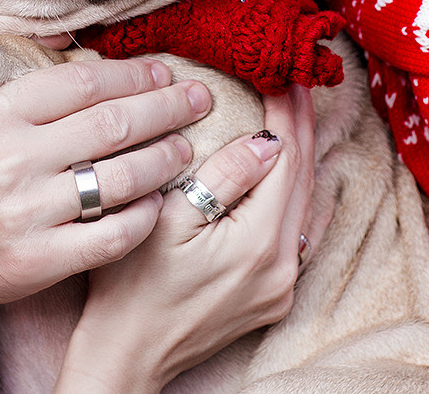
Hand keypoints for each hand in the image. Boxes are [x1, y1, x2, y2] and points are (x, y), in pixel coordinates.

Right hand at [0, 57, 211, 383]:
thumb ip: (14, 78)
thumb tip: (75, 41)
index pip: (83, 83)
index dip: (134, 76)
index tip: (164, 73)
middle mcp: (11, 159)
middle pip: (113, 125)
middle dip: (167, 109)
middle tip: (199, 99)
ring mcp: (26, 213)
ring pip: (120, 179)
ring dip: (165, 160)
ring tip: (186, 147)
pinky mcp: (37, 260)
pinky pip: (110, 235)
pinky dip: (143, 218)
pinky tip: (159, 204)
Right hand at [56, 85, 317, 393]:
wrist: (126, 356)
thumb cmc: (130, 286)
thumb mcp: (166, 219)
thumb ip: (223, 177)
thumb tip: (267, 141)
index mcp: (257, 244)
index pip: (286, 158)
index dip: (286, 111)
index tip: (282, 72)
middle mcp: (282, 268)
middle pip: (302, 179)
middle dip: (298, 126)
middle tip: (294, 80)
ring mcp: (281, 286)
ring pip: (303, 205)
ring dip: (297, 157)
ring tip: (290, 113)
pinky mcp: (273, 296)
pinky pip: (294, 231)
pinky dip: (290, 192)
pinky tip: (282, 169)